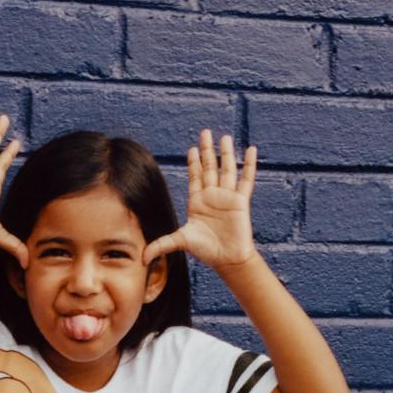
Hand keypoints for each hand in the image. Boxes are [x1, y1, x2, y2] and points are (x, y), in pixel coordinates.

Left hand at [143, 130, 256, 269]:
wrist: (227, 259)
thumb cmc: (206, 251)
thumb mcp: (181, 242)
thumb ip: (161, 245)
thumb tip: (142, 259)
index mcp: (197, 202)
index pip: (195, 177)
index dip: (193, 163)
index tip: (192, 148)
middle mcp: (212, 196)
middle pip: (210, 167)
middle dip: (207, 150)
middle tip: (205, 132)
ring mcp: (227, 197)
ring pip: (227, 169)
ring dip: (226, 154)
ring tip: (224, 137)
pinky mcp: (240, 201)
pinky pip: (246, 180)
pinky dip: (249, 165)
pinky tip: (251, 150)